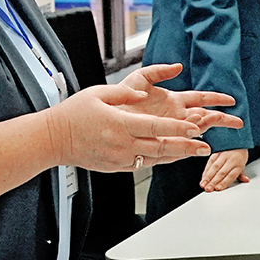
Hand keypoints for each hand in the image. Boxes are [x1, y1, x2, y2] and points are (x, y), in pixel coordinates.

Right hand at [48, 63, 241, 172]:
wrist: (54, 139)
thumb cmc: (74, 114)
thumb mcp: (98, 93)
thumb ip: (124, 92)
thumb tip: (143, 94)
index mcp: (120, 124)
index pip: (156, 126)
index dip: (179, 127)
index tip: (196, 127)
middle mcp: (122, 144)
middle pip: (162, 147)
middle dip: (187, 147)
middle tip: (205, 147)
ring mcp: (119, 158)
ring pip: (155, 159)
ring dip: (177, 156)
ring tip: (194, 152)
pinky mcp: (116, 167)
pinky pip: (143, 165)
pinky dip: (159, 161)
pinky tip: (170, 157)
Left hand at [109, 63, 243, 136]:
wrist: (107, 116)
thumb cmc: (122, 98)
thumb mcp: (140, 78)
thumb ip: (159, 71)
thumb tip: (178, 67)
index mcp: (173, 100)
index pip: (200, 98)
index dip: (216, 99)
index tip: (231, 101)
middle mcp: (175, 115)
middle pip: (204, 116)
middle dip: (221, 119)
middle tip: (237, 122)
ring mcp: (170, 128)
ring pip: (195, 129)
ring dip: (207, 126)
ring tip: (219, 124)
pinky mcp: (162, 139)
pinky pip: (181, 142)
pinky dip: (191, 141)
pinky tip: (200, 141)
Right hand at [201, 148, 250, 191]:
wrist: (237, 137)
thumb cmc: (239, 152)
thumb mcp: (243, 163)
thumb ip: (241, 174)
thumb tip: (245, 180)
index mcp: (239, 164)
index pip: (231, 175)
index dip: (224, 182)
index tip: (217, 188)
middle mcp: (231, 159)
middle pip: (221, 172)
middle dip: (213, 181)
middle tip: (208, 189)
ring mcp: (223, 155)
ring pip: (214, 167)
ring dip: (207, 176)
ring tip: (203, 184)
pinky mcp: (216, 151)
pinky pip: (210, 161)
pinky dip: (206, 169)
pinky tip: (203, 176)